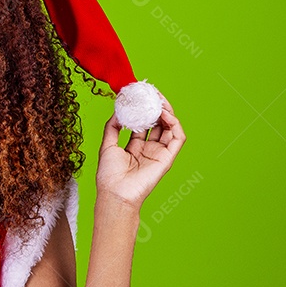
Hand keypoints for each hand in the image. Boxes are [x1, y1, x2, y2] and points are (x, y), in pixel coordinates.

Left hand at [95, 93, 186, 209]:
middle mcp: (149, 148)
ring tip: (159, 100)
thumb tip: (118, 110)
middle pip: (158, 123)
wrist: (114, 193)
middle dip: (156, 106)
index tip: (139, 95)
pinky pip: (178, 138)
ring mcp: (159, 153)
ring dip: (167, 111)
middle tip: (152, 93)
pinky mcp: (167, 158)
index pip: (144, 123)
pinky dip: (174, 124)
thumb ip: (113, 127)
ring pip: (170, 127)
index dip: (143, 109)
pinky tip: (164, 114)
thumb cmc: (109, 175)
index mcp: (135, 146)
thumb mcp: (107, 145)